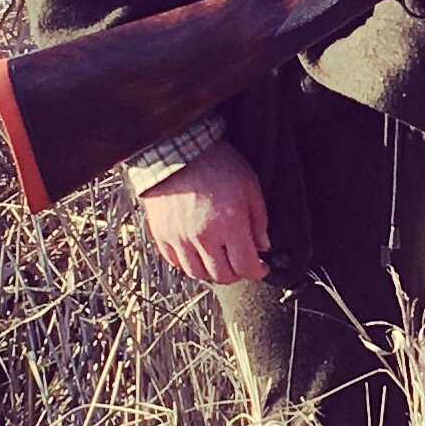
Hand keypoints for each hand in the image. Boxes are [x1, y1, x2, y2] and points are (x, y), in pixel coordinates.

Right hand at [138, 137, 269, 284]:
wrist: (176, 149)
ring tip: (219, 261)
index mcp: (230, 224)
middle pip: (222, 275)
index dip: (257, 271)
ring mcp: (180, 238)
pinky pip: (175, 263)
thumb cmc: (215, 163)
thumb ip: (259, 219)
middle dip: (236, 274)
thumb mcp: (249, 185)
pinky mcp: (162, 234)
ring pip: (197, 274)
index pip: (246, 266)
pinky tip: (197, 254)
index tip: (261, 267)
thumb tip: (263, 246)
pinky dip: (188, 264)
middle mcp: (204, 236)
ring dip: (212, 273)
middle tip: (240, 264)